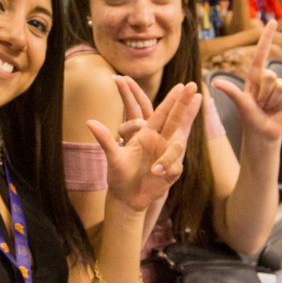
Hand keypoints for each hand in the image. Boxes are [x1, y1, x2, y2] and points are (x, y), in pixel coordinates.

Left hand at [87, 76, 201, 211]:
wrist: (128, 197)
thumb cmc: (119, 174)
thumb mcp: (113, 157)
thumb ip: (105, 139)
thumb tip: (89, 121)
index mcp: (147, 133)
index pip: (160, 113)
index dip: (171, 100)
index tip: (180, 84)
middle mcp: (161, 141)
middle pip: (175, 120)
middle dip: (184, 104)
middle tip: (192, 85)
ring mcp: (168, 155)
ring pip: (177, 147)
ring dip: (167, 157)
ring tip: (153, 169)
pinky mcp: (173, 172)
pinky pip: (174, 167)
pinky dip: (166, 169)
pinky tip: (156, 174)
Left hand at [213, 20, 281, 142]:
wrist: (263, 133)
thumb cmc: (249, 118)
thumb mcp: (240, 104)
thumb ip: (231, 91)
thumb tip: (215, 82)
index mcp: (254, 76)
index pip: (262, 52)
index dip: (267, 37)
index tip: (273, 21)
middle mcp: (268, 78)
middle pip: (269, 75)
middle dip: (263, 93)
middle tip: (259, 103)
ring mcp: (280, 86)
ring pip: (279, 85)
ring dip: (271, 100)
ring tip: (266, 107)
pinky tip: (277, 109)